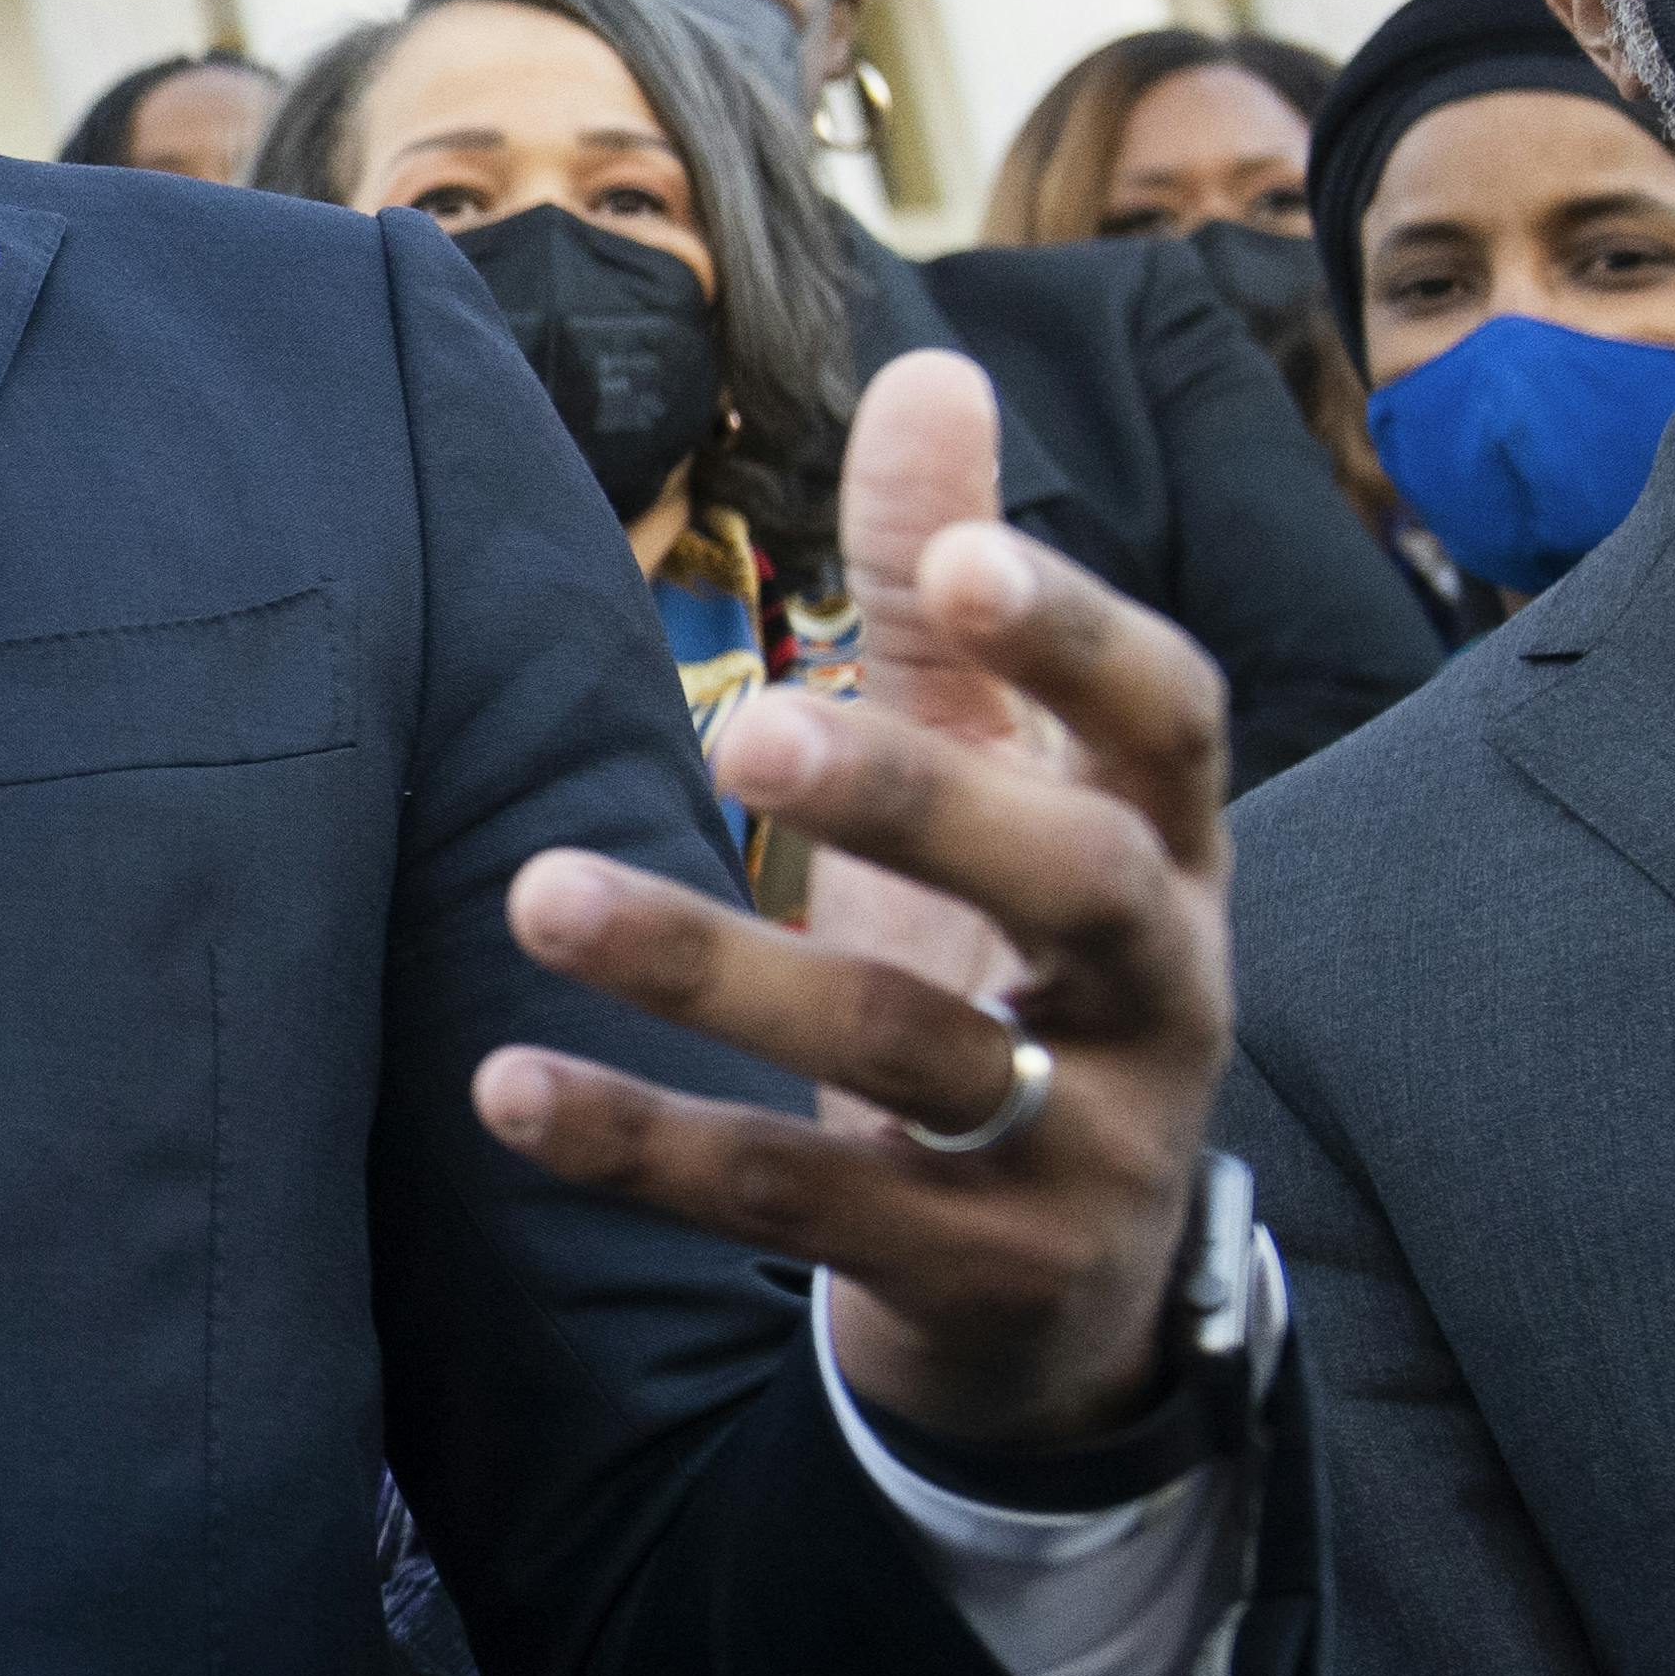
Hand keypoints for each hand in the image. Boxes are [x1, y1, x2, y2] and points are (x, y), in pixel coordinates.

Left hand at [477, 350, 1234, 1457]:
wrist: (1063, 1308)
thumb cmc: (1010, 986)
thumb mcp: (998, 798)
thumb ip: (948, 606)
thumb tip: (929, 367)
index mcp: (1168, 852)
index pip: (1168, 722)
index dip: (1079, 638)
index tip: (961, 560)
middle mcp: (1159, 995)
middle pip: (1074, 885)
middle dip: (915, 802)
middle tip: (744, 727)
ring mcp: (1084, 1150)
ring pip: (912, 1055)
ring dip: (717, 973)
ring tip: (535, 892)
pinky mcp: (981, 1280)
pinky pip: (802, 1209)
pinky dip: (651, 1146)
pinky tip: (506, 1085)